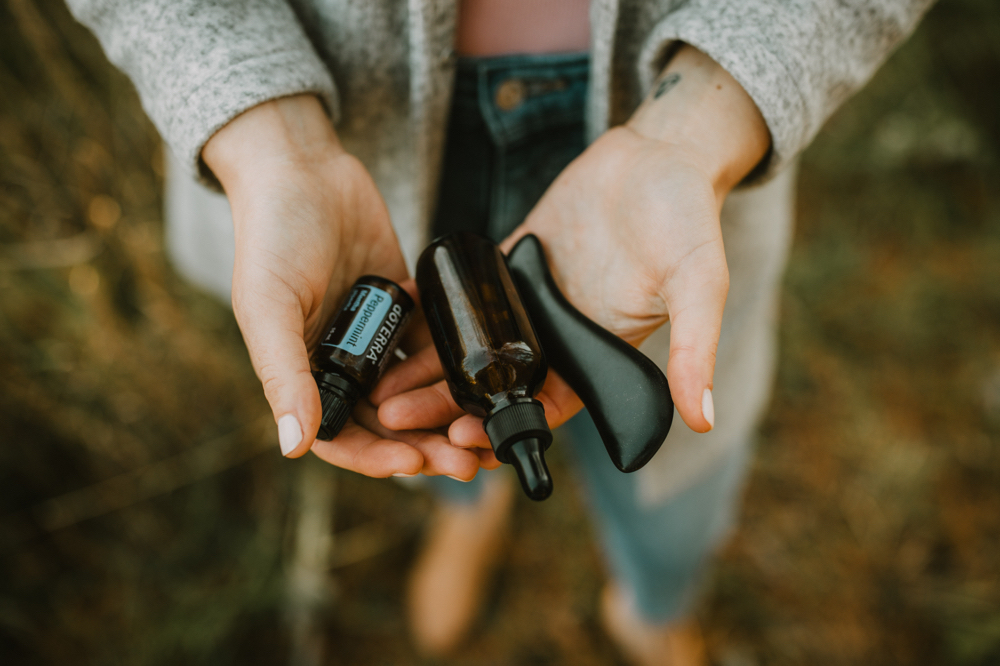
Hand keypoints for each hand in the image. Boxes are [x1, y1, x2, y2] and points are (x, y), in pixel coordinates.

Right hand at [203, 95, 489, 478]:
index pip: (341, 434)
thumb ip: (284, 375)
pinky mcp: (405, 307)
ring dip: (447, 414)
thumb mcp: (268, 307)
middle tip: (466, 462)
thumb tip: (293, 447)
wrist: (305, 169)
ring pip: (415, 391)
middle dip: (424, 446)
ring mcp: (375, 336)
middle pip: (387, 422)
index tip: (413, 464)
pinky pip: (433, 346)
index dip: (375, 457)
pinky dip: (454, 366)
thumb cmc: (271, 235)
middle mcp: (340, 362)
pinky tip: (484, 381)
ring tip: (483, 429)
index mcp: (302, 372)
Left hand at [373, 46, 769, 444]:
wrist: (659, 153)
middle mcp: (559, 337)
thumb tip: (703, 421)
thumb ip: (694, 349)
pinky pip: (466, 299)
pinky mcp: (510, 263)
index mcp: (597, 354)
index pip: (544, 411)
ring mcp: (531, 302)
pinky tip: (396, 324)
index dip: (502, 433)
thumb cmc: (687, 218)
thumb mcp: (699, 284)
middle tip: (396, 419)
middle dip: (447, 410)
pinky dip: (434, 314)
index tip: (461, 444)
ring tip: (383, 389)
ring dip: (431, 372)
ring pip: (472, 352)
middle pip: (495, 389)